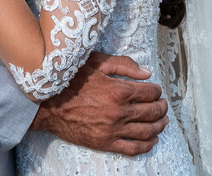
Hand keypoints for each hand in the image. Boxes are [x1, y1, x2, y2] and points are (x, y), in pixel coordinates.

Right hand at [30, 53, 168, 155]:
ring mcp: (113, 130)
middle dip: (162, 107)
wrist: (48, 104)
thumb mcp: (96, 62)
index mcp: (119, 91)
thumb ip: (124, 65)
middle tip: (163, 104)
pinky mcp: (105, 143)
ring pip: (146, 131)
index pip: (150, 92)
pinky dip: (146, 145)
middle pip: (152, 112)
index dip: (156, 90)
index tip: (156, 89)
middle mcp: (119, 112)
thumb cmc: (70, 79)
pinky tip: (152, 140)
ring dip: (159, 126)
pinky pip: (132, 148)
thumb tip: (146, 73)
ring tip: (163, 121)